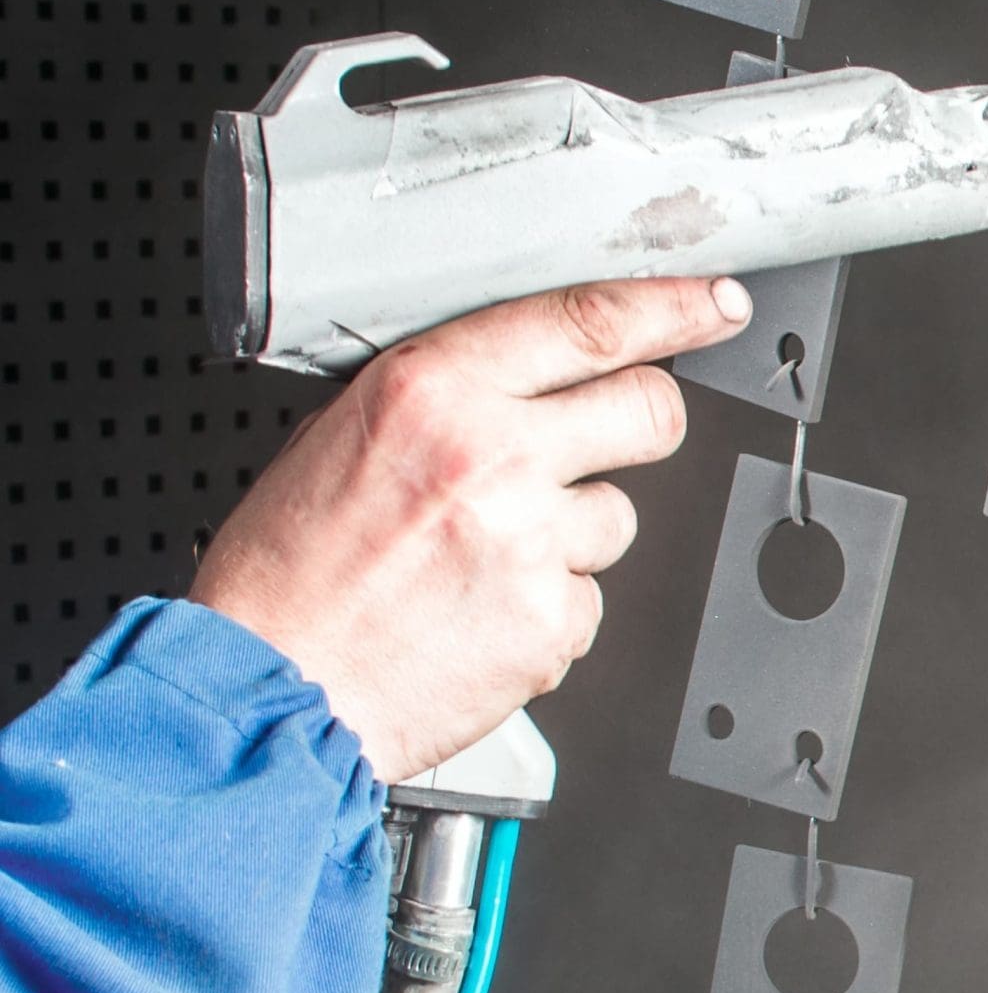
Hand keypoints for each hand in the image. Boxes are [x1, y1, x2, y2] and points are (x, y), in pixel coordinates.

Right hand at [194, 277, 751, 782]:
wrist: (267, 687)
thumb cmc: (288, 573)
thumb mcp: (338, 437)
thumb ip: (442, 402)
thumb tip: (520, 384)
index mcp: (433, 391)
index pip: (589, 324)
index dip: (672, 308)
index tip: (714, 305)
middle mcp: (492, 456)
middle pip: (649, 412)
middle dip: (644, 423)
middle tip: (609, 445)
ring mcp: (531, 541)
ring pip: (618, 516)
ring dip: (570, 536)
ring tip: (484, 562)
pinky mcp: (552, 620)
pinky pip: (588, 599)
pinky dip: (548, 610)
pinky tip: (482, 617)